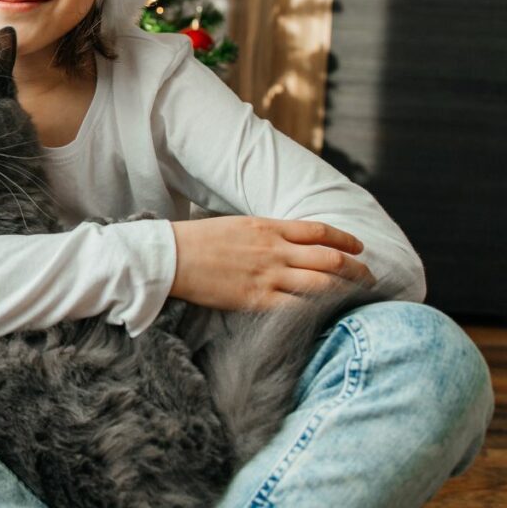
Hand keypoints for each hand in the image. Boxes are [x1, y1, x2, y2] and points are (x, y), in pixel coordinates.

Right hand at [169, 216, 375, 310]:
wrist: (172, 256)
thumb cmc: (199, 241)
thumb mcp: (238, 226)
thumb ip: (266, 234)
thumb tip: (289, 243)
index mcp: (269, 227)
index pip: (319, 231)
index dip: (345, 240)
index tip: (360, 248)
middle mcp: (275, 250)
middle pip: (330, 259)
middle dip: (357, 270)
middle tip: (371, 279)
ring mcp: (268, 276)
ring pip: (322, 284)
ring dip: (346, 292)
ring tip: (359, 300)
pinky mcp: (256, 300)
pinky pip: (297, 307)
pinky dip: (318, 312)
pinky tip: (330, 316)